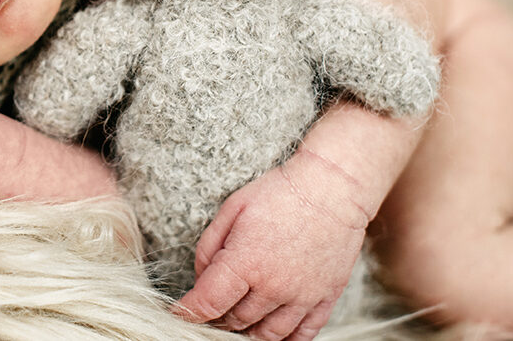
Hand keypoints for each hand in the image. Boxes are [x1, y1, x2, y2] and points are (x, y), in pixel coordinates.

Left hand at [174, 148, 372, 340]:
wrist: (332, 187)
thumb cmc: (279, 193)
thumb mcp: (231, 209)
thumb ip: (209, 247)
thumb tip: (201, 278)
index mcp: (245, 263)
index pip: (208, 304)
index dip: (188, 312)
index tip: (180, 312)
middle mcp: (273, 286)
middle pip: (235, 321)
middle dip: (217, 319)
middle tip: (211, 310)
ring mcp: (302, 296)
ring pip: (267, 334)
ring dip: (248, 333)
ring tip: (237, 323)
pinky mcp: (325, 298)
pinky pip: (304, 334)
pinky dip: (286, 340)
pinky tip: (272, 333)